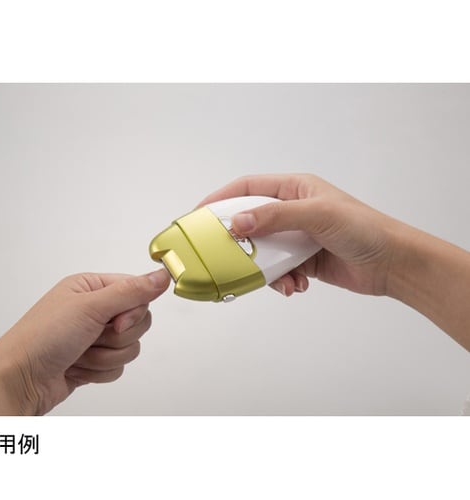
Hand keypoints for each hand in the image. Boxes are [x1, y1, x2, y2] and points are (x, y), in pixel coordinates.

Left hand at [0, 269, 169, 414]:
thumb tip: (162, 275)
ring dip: (105, 357)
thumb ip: (131, 292)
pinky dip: (99, 371)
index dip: (133, 312)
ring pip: (130, 347)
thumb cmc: (42, 338)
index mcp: (92, 287)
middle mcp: (95, 310)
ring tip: (79, 354)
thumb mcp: (90, 307)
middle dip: (117, 338)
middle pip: (138, 322)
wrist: (20, 381)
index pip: (137, 293)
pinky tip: (77, 367)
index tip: (115, 322)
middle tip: (92, 337)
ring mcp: (94, 336)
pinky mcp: (94, 360)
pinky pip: (118, 367)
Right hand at [200, 173, 469, 349]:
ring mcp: (296, 237)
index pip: (248, 187)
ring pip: (262, 251)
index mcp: (294, 189)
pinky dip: (282, 281)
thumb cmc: (362, 229)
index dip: (221, 198)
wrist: (392, 264)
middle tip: (223, 256)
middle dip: (239, 241)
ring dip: (264, 268)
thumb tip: (237, 224)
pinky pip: (278, 270)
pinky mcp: (302, 260)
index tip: (198, 214)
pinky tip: (298, 286)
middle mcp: (292, 211)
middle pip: (250, 222)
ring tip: (280, 280)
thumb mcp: (316, 215)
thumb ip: (275, 217)